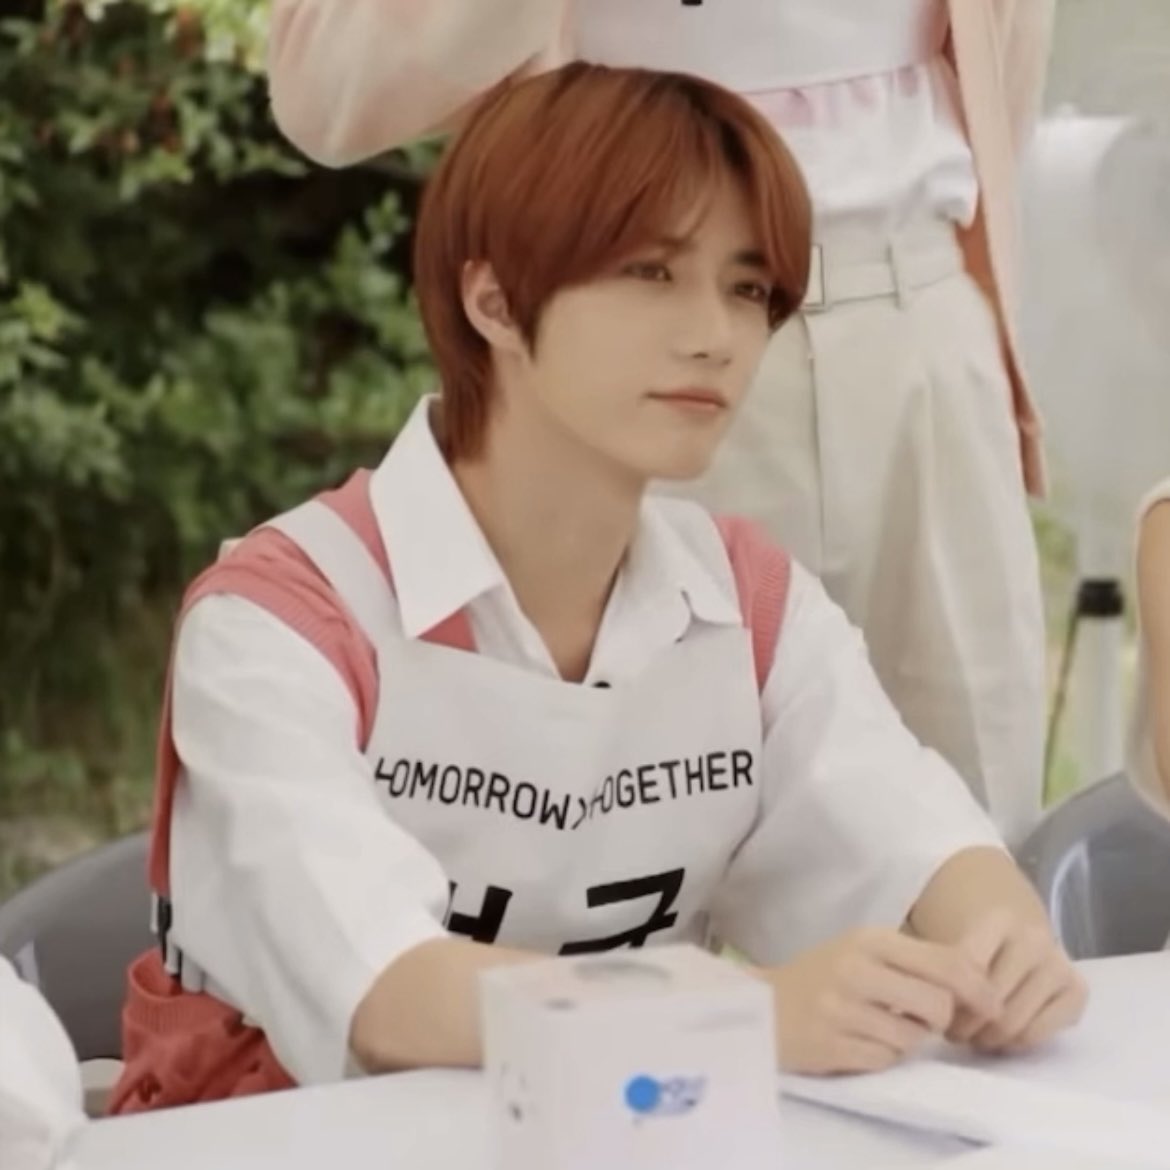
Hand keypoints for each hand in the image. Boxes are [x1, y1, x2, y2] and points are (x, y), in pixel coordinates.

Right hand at [765, 928, 1002, 1074]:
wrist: (762, 1006)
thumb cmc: (822, 976)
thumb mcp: (864, 951)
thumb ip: (914, 961)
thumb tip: (977, 983)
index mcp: (869, 939)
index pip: (946, 962)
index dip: (979, 988)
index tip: (990, 1004)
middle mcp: (856, 968)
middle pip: (938, 1004)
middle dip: (942, 1019)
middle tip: (926, 1019)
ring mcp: (842, 1008)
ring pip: (914, 1037)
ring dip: (910, 1040)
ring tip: (885, 1027)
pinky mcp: (832, 1045)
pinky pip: (886, 1060)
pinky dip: (884, 1056)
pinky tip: (864, 1042)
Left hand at [946, 910, 1087, 1053]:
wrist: (1016, 935)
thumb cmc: (971, 944)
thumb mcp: (944, 942)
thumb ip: (932, 967)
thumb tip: (914, 999)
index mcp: (998, 919)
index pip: (965, 968)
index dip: (947, 999)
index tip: (937, 1009)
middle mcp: (1034, 939)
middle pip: (992, 1002)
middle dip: (966, 1026)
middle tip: (953, 1032)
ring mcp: (1059, 965)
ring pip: (1016, 1023)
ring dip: (988, 1039)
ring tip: (973, 1036)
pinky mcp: (1077, 991)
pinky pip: (1041, 1033)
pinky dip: (1017, 1044)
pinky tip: (1003, 1038)